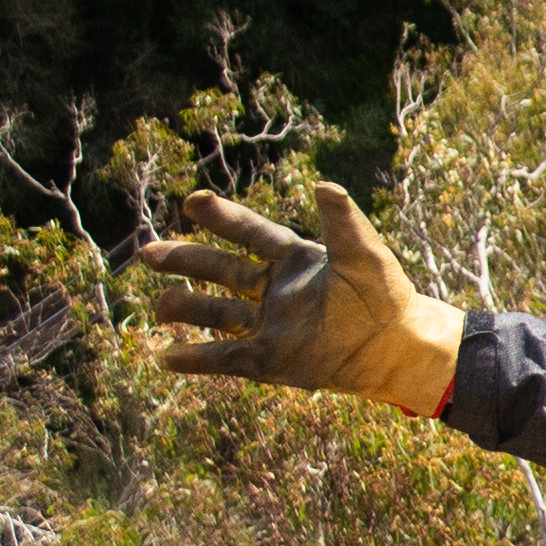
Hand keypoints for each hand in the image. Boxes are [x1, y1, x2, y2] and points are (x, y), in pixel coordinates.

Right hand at [144, 182, 467, 412]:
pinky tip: (166, 357)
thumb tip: (324, 184)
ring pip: (218, 315)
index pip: (249, 233)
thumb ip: (342, 221)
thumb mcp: (363, 254)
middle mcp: (276, 291)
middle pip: (220, 271)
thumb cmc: (387, 296)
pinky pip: (227, 358)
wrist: (397, 348)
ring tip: (157, 306)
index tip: (191, 201)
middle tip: (147, 253)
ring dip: (186, 309)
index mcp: (295, 260)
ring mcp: (271, 326)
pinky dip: (197, 359)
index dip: (221, 218)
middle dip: (185, 261)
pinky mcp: (271, 360)